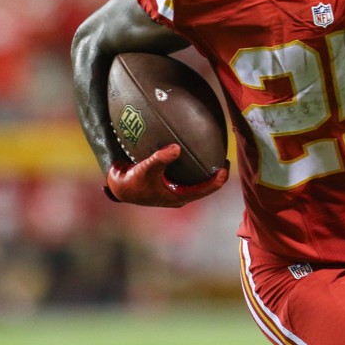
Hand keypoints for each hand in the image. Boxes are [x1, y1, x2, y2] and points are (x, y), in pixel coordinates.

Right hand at [104, 144, 228, 207]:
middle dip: (216, 173)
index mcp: (179, 197)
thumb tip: (176, 148)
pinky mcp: (170, 180)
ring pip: (197, 179)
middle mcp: (179, 193)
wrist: (118, 186)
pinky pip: (188, 173)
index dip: (218, 179)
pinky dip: (194, 163)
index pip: (206, 190)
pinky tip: (194, 149)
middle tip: (224, 156)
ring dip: (206, 168)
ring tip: (215, 152)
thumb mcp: (146, 169)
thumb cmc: (132, 182)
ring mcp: (175, 188)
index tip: (225, 165)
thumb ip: (160, 159)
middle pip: (206, 185)